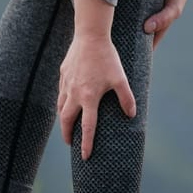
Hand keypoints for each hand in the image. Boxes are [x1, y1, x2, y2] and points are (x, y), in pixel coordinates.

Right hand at [58, 0, 134, 161]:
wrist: (90, 36)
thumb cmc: (108, 58)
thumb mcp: (121, 78)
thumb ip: (126, 98)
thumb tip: (131, 115)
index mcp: (89, 98)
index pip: (87, 127)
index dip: (86, 144)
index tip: (85, 157)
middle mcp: (74, 94)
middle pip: (66, 121)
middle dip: (67, 134)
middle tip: (71, 143)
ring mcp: (66, 85)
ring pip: (60, 108)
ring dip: (63, 119)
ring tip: (68, 126)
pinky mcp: (63, 75)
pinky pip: (60, 93)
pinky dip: (62, 102)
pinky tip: (66, 102)